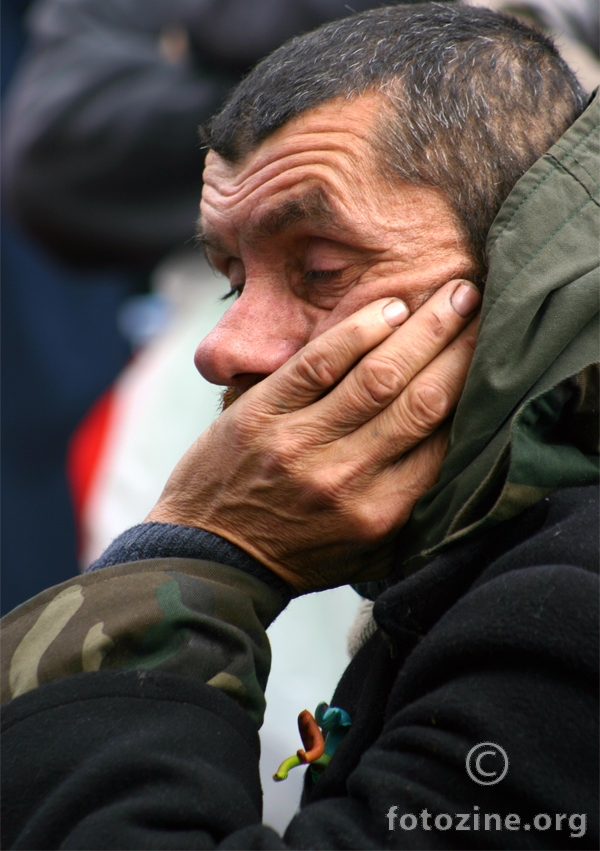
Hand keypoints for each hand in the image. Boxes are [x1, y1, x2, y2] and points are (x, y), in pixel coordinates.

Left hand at [147, 280, 479, 591]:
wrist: (211, 556)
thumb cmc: (297, 551)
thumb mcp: (365, 551)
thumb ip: (411, 506)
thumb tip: (460, 450)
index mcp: (379, 514)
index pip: (443, 444)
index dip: (472, 392)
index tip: (490, 355)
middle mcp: (345, 479)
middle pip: (420, 401)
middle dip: (459, 348)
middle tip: (480, 307)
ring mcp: (299, 443)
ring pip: (376, 376)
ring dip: (422, 330)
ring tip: (452, 294)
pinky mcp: (259, 415)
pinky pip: (317, 364)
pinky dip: (357, 331)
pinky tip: (390, 309)